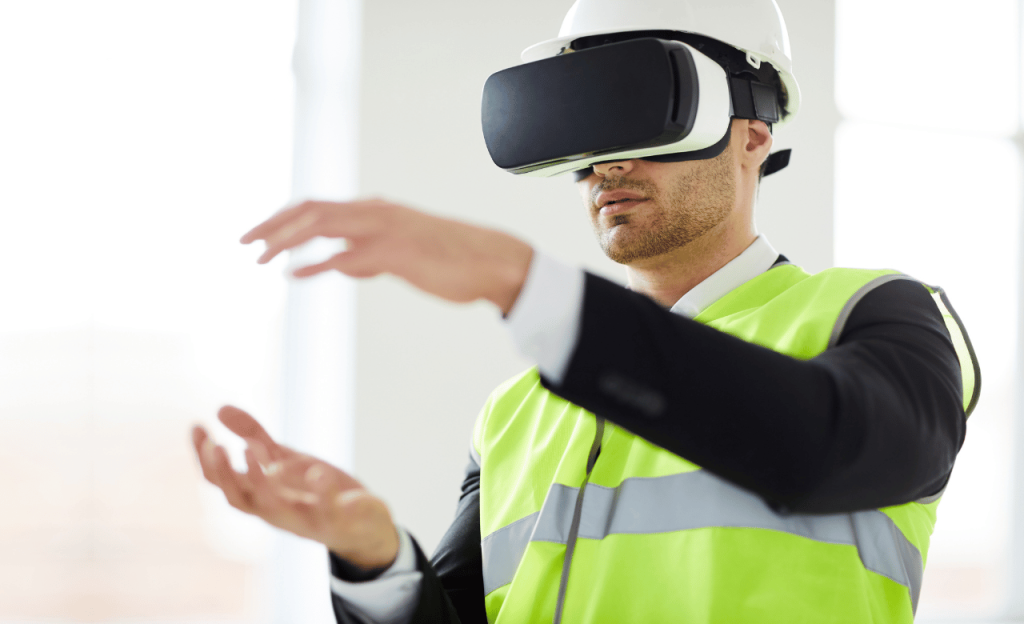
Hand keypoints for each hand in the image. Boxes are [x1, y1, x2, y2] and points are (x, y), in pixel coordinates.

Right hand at [192, 405, 399, 569]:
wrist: (362, 526)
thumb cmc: (315, 493)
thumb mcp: (284, 459)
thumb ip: (254, 436)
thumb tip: (219, 408)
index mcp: (259, 497)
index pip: (221, 483)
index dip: (204, 458)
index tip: (197, 427)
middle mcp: (274, 511)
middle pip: (237, 499)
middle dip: (222, 473)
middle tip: (215, 445)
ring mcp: (303, 517)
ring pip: (272, 508)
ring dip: (258, 481)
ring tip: (249, 448)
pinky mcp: (336, 519)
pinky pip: (326, 510)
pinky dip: (320, 491)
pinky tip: (317, 472)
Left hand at [240, 199, 533, 314]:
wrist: (491, 262)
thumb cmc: (451, 261)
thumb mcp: (403, 255)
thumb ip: (369, 257)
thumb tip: (339, 264)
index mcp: (376, 212)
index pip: (319, 207)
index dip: (284, 219)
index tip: (259, 235)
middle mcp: (375, 213)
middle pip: (311, 209)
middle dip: (273, 224)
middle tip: (244, 242)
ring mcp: (384, 229)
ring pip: (322, 223)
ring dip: (286, 239)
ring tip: (261, 257)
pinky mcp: (395, 252)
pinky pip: (346, 255)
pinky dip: (316, 265)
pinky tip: (296, 276)